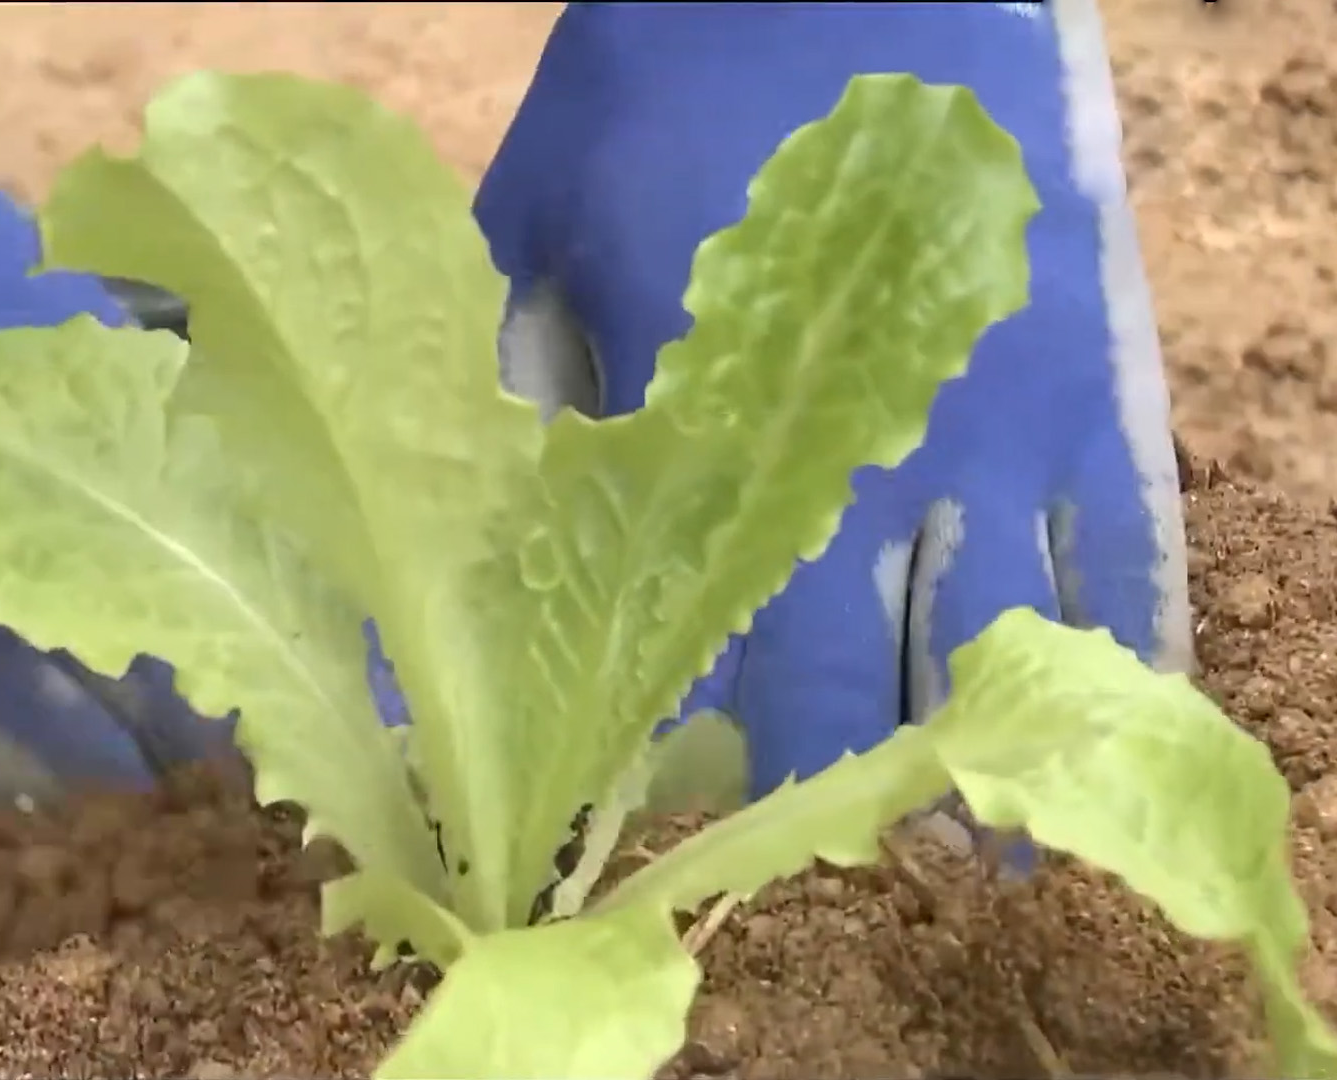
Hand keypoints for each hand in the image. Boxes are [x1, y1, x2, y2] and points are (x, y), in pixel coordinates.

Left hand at [474, 0, 1190, 801]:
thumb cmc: (671, 76)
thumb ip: (513, 358)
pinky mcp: (1075, 372)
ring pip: (983, 622)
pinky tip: (1106, 695)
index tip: (686, 819)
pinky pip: (1114, 528)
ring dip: (973, 739)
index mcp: (709, 427)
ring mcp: (984, 417)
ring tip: (979, 869)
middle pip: (854, 659)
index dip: (700, 740)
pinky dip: (1110, 628)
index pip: (701, 626)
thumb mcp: (543, 216)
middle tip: (827, 857)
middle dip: (835, 770)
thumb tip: (464, 471)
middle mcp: (855, 454)